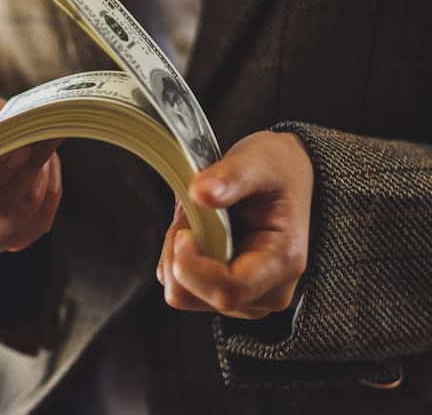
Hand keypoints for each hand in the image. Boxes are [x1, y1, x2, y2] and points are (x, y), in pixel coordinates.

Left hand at [156, 131, 312, 318]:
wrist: (284, 176)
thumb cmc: (277, 170)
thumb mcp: (260, 160)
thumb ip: (232, 176)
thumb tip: (201, 193)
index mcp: (282, 263)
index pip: (228, 291)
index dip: (192, 267)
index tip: (183, 232)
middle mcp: (266, 291)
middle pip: (197, 297)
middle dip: (178, 253)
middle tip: (192, 212)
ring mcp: (245, 298)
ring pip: (183, 294)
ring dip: (175, 253)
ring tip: (199, 219)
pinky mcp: (223, 292)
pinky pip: (181, 285)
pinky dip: (176, 257)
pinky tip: (198, 231)